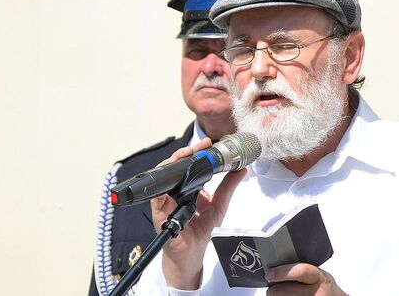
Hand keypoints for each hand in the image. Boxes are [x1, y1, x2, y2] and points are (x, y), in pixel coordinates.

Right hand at [151, 137, 246, 289]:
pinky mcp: (159, 212)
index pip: (190, 164)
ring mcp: (167, 200)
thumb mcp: (219, 205)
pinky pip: (156, 197)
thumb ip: (228, 187)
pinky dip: (160, 187)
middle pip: (175, 166)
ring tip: (183, 156)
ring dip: (171, 164)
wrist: (192, 254)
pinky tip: (169, 180)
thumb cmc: (202, 231)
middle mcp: (177, 191)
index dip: (197, 152)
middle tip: (197, 147)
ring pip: (163, 176)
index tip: (207, 143)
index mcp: (190, 187)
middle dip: (184, 153)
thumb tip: (241, 169)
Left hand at [266, 263, 348, 294]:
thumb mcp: (319, 274)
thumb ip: (304, 270)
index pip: (299, 271)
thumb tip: (279, 265)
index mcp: (318, 277)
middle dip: (273, 289)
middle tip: (272, 286)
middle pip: (283, 291)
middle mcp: (316, 293)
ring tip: (283, 293)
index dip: (281, 272)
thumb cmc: (326, 287)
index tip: (270, 273)